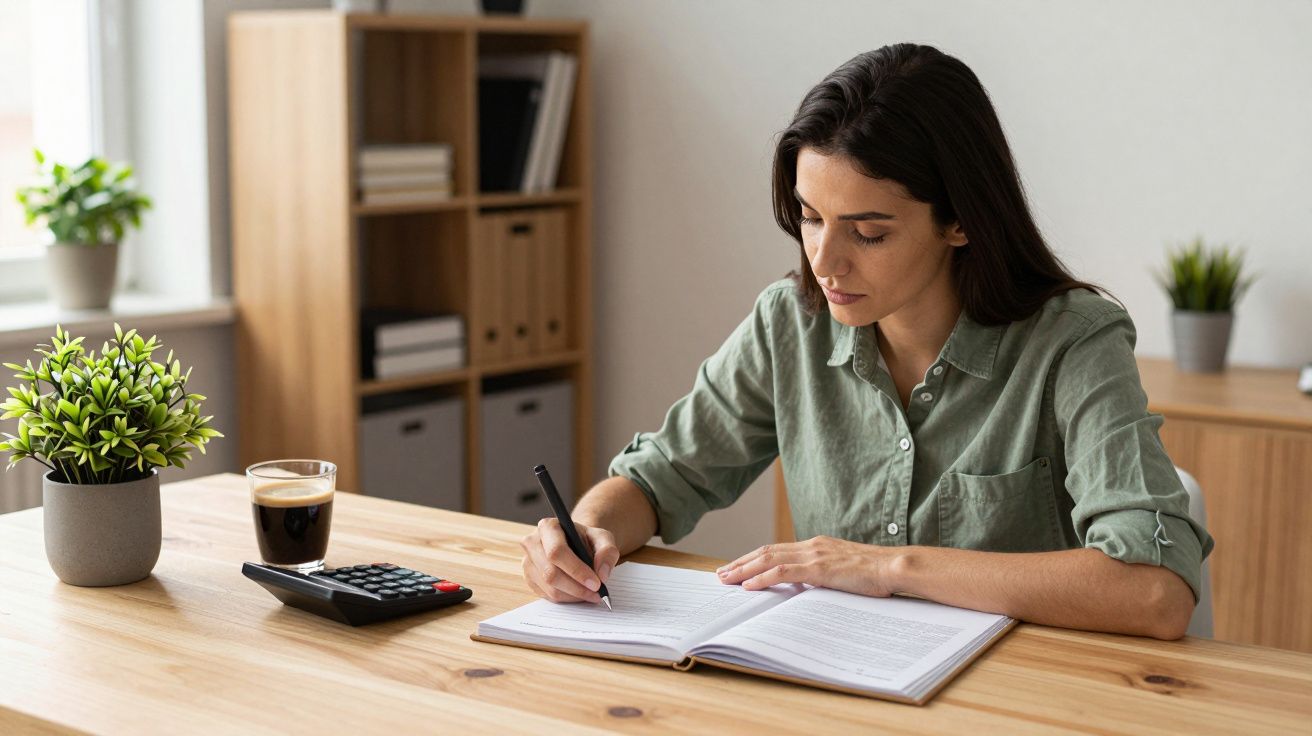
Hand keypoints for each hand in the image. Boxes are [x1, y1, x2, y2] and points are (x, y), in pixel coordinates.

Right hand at [520, 518, 619, 603]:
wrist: (575, 544)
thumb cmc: (586, 540)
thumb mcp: (603, 538)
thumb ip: (607, 552)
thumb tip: (601, 574)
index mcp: (548, 527)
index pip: (557, 551)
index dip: (576, 570)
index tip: (596, 583)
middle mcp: (532, 543)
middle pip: (550, 573)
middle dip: (576, 587)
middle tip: (596, 593)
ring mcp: (528, 562)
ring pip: (549, 588)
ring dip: (574, 595)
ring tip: (591, 593)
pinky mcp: (529, 579)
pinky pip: (548, 596)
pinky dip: (567, 598)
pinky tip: (579, 593)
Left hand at [715, 535, 904, 597]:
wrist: (895, 567)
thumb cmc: (875, 573)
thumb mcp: (843, 570)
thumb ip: (824, 573)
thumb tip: (808, 586)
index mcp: (816, 545)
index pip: (776, 549)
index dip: (753, 558)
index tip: (737, 567)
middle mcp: (811, 545)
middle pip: (766, 551)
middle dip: (741, 562)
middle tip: (721, 573)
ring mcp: (815, 555)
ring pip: (769, 559)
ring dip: (744, 569)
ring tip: (726, 579)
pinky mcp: (820, 568)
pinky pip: (784, 572)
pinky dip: (763, 578)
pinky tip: (749, 585)